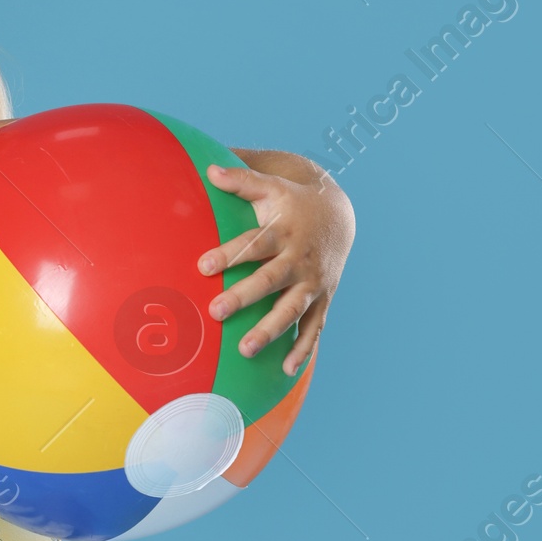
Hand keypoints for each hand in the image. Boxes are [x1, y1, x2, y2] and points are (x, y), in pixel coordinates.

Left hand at [199, 158, 355, 374]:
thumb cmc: (291, 201)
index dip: (229, 255)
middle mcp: (299, 259)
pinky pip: (314, 328)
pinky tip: (287, 371)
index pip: (254, 244)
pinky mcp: (323, 298)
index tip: (202, 266)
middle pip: (271, 280)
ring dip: (271, 330)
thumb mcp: (272, 186)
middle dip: (245, 296)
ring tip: (245, 349)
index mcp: (283, 231)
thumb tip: (210, 169)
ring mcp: (313, 282)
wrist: (339, 215)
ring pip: (292, 309)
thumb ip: (242, 180)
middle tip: (215, 311)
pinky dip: (303, 349)